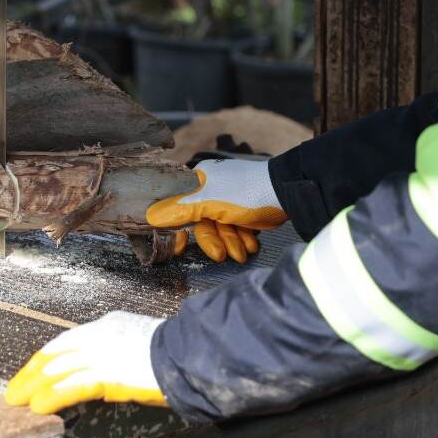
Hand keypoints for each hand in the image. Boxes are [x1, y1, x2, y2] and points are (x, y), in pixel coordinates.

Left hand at [5, 311, 167, 414]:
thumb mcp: (143, 344)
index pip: (68, 340)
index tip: (33, 370)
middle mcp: (102, 334)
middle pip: (56, 352)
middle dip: (33, 371)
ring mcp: (103, 353)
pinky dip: (52, 396)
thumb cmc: (179, 352)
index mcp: (110, 325)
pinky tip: (38, 406)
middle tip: (15, 388)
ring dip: (34, 386)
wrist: (194, 353)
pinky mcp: (108, 373)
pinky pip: (71, 386)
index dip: (47, 357)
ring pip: (58, 369)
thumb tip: (107, 374)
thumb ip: (121, 354)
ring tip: (18, 400)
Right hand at [145, 157, 285, 263]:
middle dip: (215, 241)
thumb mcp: (209, 202)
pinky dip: (243, 238)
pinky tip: (252, 244)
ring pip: (222, 228)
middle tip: (221, 257)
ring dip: (232, 243)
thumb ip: (179, 209)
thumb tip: (149, 215)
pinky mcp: (248, 209)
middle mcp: (213, 188)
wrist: (289, 193)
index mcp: (200, 180)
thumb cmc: (246, 192)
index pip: (179, 207)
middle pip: (203, 222)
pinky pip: (238, 228)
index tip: (179, 248)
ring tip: (244, 252)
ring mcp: (232, 199)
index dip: (178, 228)